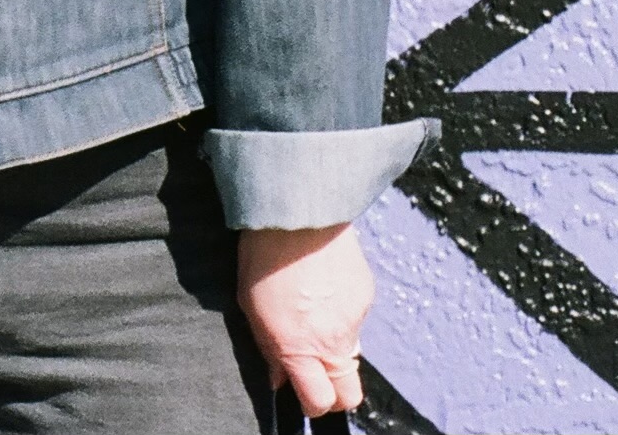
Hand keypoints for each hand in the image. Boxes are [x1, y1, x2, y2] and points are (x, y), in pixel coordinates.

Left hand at [236, 222, 370, 418]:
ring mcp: (355, 319)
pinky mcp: (367, 295)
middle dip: (335, 392)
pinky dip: (342, 313)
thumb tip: (278, 376)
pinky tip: (322, 286)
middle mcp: (332, 341)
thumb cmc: (263, 257)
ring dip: (334, 345)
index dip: (311, 404)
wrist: (298, 212)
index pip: (318, 401)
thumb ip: (268, 349)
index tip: (301, 393)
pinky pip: (357, 319)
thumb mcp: (250, 307)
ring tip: (311, 311)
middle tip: (316, 372)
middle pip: (349, 393)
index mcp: (299, 348)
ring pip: (352, 352)